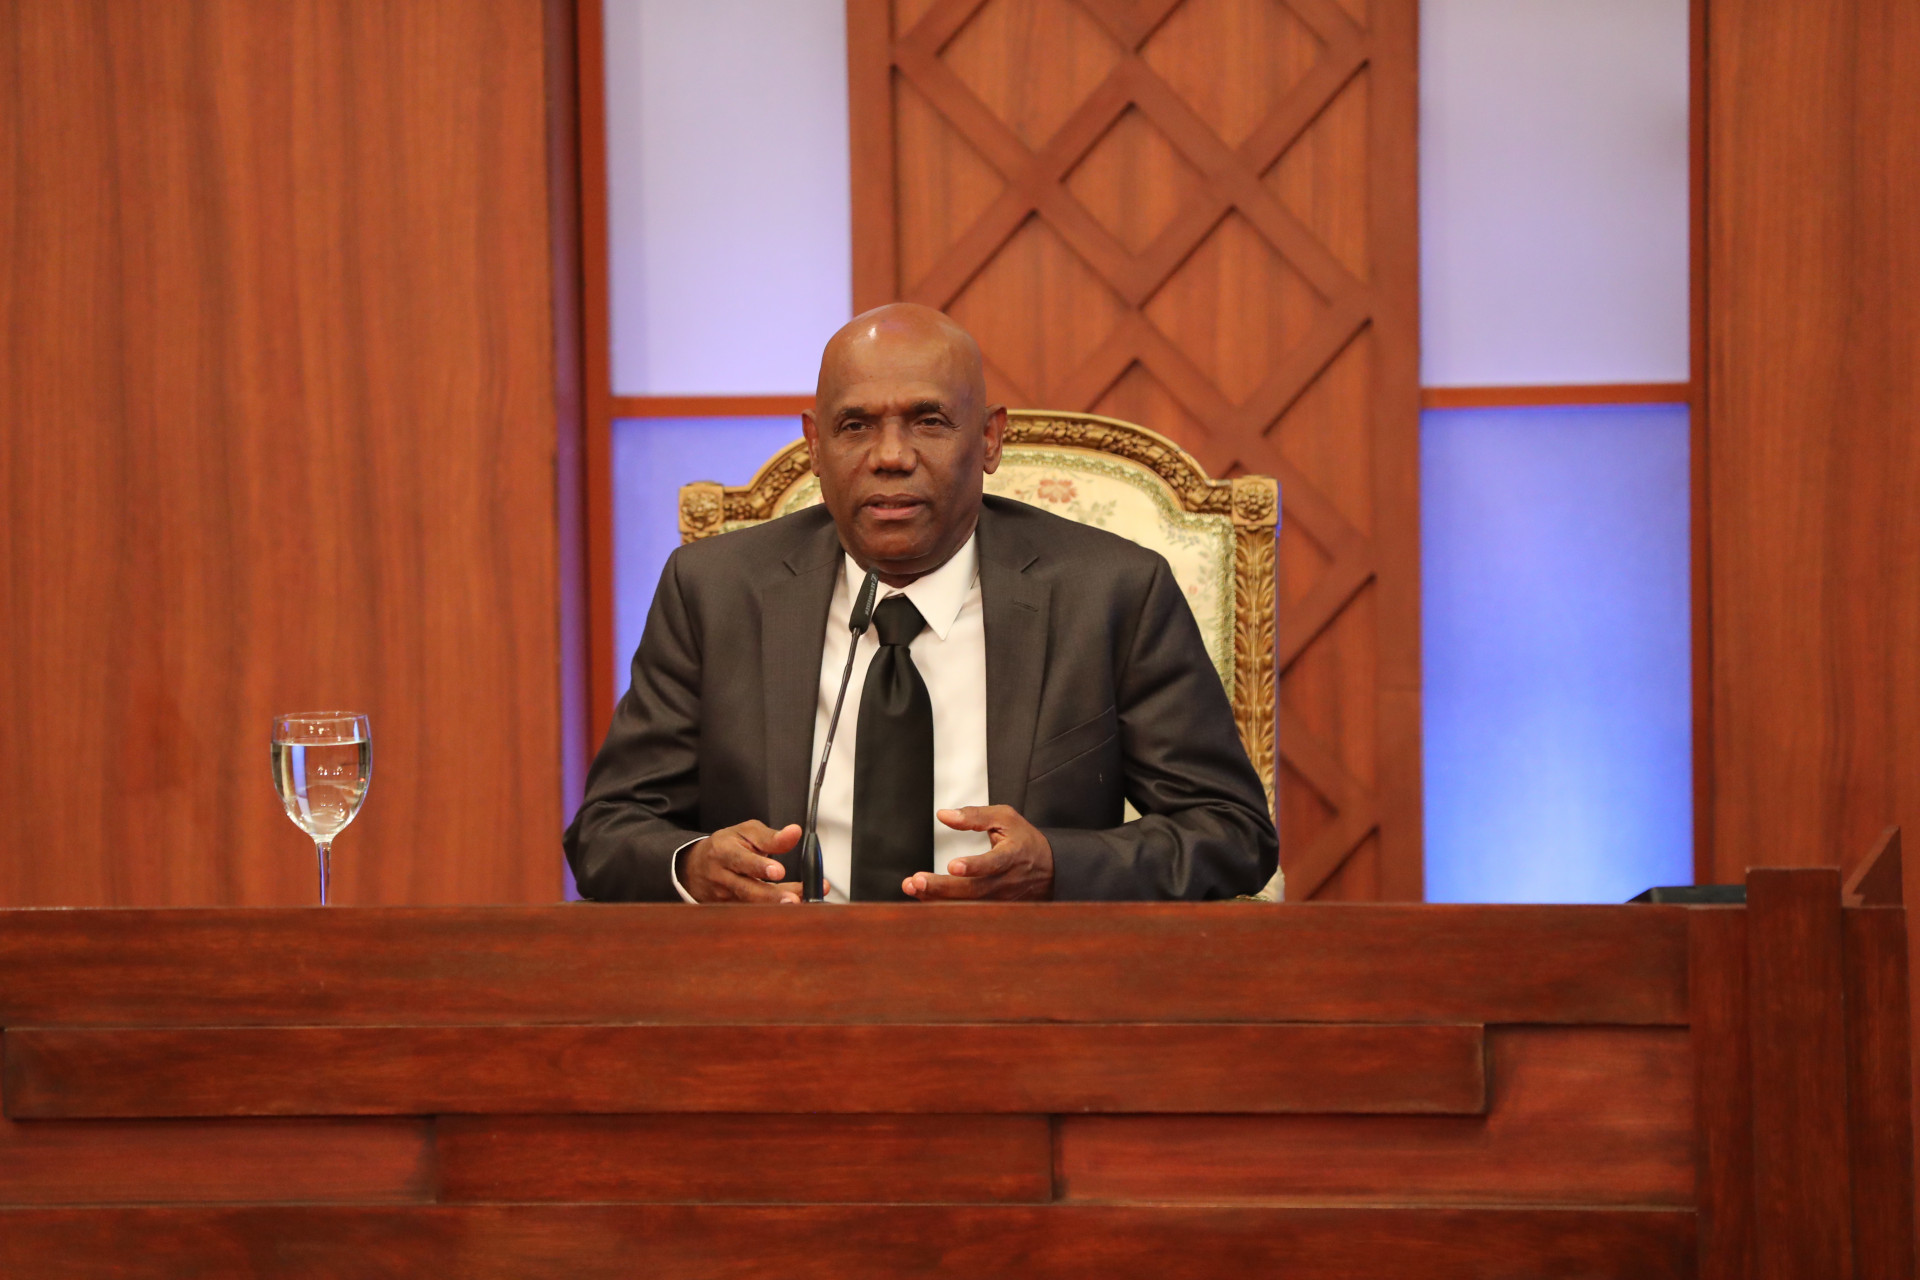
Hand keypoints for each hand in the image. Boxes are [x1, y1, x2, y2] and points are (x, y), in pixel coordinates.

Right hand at [682, 821, 812, 902]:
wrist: (696, 868)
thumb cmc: (726, 847)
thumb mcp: (746, 833)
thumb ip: (771, 836)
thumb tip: (795, 833)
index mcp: (724, 852)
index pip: (742, 860)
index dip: (760, 866)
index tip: (779, 871)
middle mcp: (722, 877)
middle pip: (746, 890)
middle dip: (770, 896)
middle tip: (792, 899)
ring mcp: (723, 898)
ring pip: (751, 906)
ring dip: (775, 907)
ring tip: (796, 905)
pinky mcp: (728, 913)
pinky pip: (753, 914)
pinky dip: (773, 912)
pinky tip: (791, 910)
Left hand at [904, 806, 1053, 900]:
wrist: (1050, 870)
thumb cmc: (1024, 841)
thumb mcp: (1005, 819)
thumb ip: (975, 816)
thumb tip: (944, 815)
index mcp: (1011, 856)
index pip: (993, 864)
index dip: (974, 866)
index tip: (953, 865)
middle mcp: (1004, 882)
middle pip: (973, 890)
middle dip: (943, 887)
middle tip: (917, 880)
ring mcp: (999, 900)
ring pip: (966, 904)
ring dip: (936, 897)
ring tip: (912, 886)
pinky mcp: (992, 910)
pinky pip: (965, 911)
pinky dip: (941, 904)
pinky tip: (922, 895)